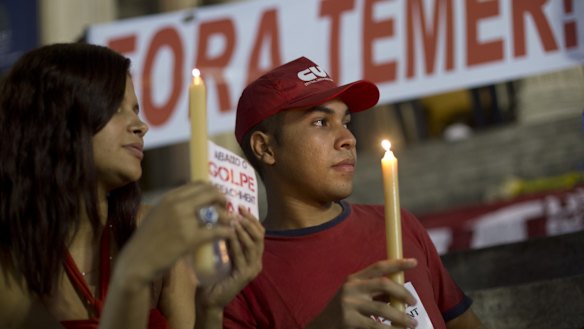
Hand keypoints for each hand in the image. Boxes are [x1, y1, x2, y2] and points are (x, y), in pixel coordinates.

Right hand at [115, 181, 234, 286]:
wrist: (136, 261)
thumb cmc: (147, 241)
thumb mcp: (158, 215)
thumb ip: (174, 207)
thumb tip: (193, 202)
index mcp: (169, 198)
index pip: (198, 184)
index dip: (212, 189)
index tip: (217, 197)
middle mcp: (176, 205)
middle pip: (209, 193)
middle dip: (222, 199)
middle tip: (226, 207)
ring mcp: (183, 221)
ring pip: (215, 211)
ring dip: (226, 216)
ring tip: (230, 222)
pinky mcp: (189, 239)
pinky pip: (215, 231)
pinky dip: (226, 232)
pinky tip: (230, 234)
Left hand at [197, 205, 264, 308]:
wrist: (209, 300)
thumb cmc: (214, 276)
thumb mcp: (222, 253)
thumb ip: (227, 239)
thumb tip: (223, 218)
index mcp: (253, 255)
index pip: (259, 232)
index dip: (252, 218)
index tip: (240, 207)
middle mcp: (256, 261)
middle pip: (260, 235)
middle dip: (249, 221)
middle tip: (238, 211)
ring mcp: (252, 269)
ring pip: (253, 244)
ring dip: (243, 230)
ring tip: (233, 220)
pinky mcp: (244, 275)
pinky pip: (242, 255)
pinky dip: (236, 243)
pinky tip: (229, 234)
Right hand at [305, 259, 418, 328]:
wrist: (321, 326)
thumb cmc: (344, 311)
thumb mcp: (355, 296)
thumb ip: (374, 293)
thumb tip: (400, 294)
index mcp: (354, 279)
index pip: (378, 267)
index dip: (397, 263)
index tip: (414, 262)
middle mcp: (351, 288)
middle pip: (384, 284)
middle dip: (403, 292)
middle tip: (413, 302)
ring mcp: (349, 304)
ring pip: (383, 309)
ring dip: (401, 317)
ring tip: (412, 323)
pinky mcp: (349, 321)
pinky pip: (376, 326)